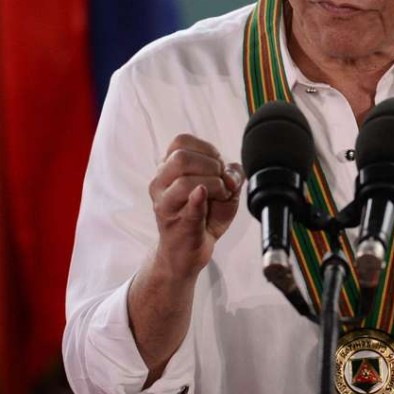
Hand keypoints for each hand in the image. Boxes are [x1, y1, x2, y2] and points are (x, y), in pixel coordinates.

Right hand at [148, 134, 243, 279]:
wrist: (188, 252)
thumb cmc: (204, 216)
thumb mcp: (224, 189)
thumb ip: (233, 174)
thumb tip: (230, 174)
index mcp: (168, 168)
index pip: (181, 141)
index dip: (207, 149)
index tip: (219, 166)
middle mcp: (160, 182)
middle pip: (181, 157)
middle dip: (211, 166)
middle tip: (221, 183)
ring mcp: (164, 203)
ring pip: (184, 180)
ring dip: (213, 184)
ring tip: (220, 196)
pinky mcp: (174, 223)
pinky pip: (186, 206)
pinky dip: (197, 199)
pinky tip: (202, 195)